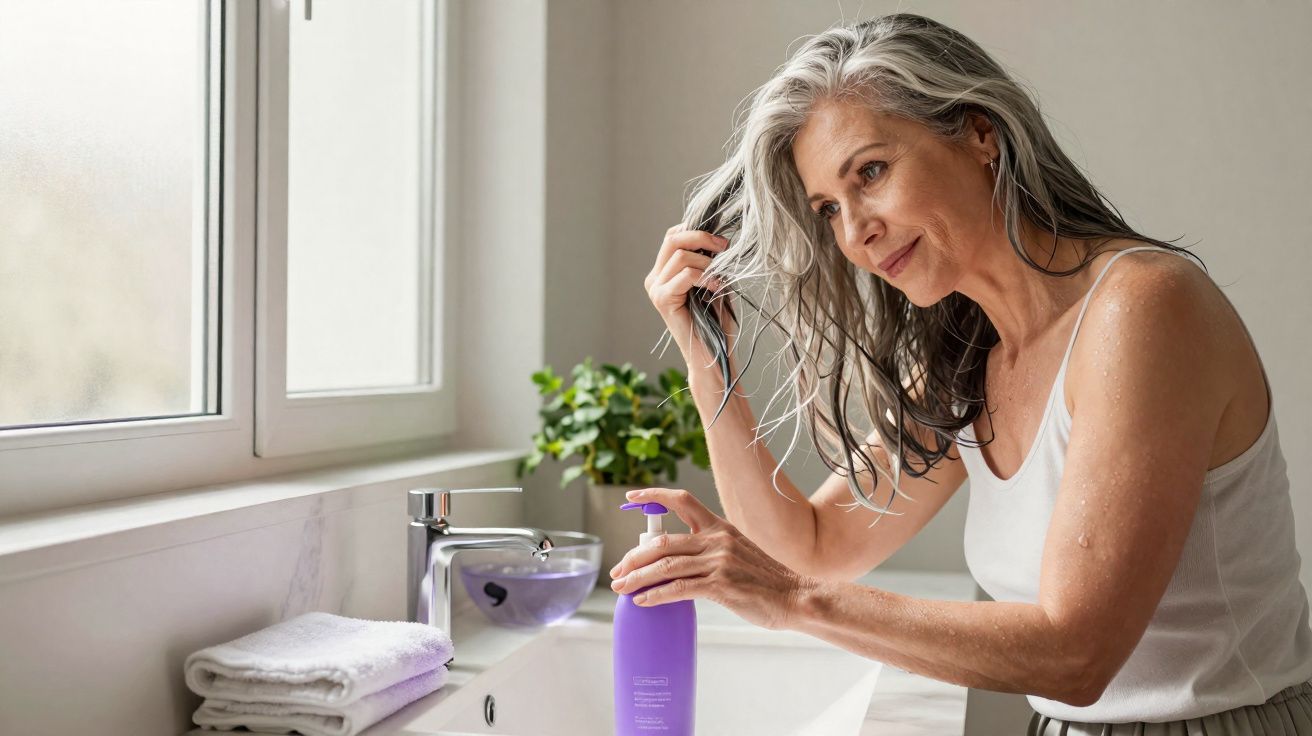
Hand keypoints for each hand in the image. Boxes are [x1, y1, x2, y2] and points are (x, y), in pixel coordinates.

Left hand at [608, 487, 816, 631]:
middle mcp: (717, 539)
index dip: (654, 496)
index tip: (631, 496)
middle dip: (633, 557)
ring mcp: (719, 561)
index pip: (682, 501)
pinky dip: (656, 595)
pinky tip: (643, 601)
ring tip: (621, 588)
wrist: (795, 597)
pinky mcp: (721, 584)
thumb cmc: (766, 580)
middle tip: (617, 572)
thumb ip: (711, 550)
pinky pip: (679, 588)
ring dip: (638, 578)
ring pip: (665, 566)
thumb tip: (678, 560)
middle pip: (662, 541)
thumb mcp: (738, 552)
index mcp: (719, 527)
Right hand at [643, 223, 731, 360]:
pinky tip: (716, 288)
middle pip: (673, 239)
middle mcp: (655, 278)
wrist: (712, 354)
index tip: (722, 242)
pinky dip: (705, 277)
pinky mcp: (661, 300)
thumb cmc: (716, 321)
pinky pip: (685, 275)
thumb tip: (717, 237)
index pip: (673, 236)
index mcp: (664, 272)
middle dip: (702, 237)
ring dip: (707, 263)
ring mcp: (655, 289)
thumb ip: (708, 260)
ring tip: (720, 278)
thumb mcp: (713, 281)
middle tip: (725, 247)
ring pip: (681, 256)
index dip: (697, 230)